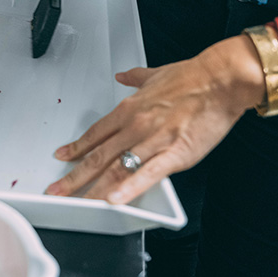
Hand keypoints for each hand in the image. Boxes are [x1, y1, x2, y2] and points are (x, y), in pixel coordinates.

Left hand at [45, 37, 264, 204]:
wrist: (221, 80)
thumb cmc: (193, 77)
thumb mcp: (156, 74)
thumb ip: (136, 78)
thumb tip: (123, 76)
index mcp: (130, 109)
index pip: (96, 134)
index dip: (76, 148)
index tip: (62, 158)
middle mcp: (136, 125)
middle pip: (98, 156)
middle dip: (74, 176)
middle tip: (55, 190)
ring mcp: (153, 140)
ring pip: (117, 168)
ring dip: (94, 187)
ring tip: (77, 202)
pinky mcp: (175, 154)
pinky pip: (148, 174)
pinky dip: (129, 188)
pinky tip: (114, 200)